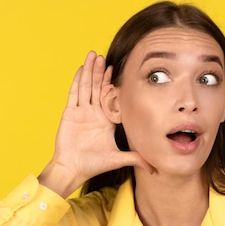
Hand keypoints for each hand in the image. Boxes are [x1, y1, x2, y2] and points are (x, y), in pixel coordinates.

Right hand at [39, 51, 152, 197]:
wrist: (73, 169)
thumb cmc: (93, 165)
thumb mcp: (118, 159)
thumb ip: (136, 158)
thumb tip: (155, 168)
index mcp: (104, 120)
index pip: (108, 96)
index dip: (110, 82)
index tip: (115, 69)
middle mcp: (92, 113)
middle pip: (96, 87)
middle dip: (99, 71)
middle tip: (103, 56)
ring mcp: (80, 112)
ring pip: (86, 86)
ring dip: (89, 71)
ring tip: (93, 55)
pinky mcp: (70, 114)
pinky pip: (74, 94)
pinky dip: (77, 81)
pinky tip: (80, 69)